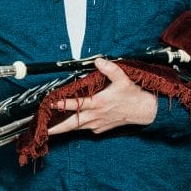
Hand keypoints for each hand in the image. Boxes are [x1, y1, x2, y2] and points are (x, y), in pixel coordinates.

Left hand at [45, 58, 159, 135]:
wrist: (147, 111)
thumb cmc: (134, 96)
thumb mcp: (123, 79)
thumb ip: (110, 69)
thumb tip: (99, 61)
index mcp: (98, 103)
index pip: (75, 104)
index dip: (61, 104)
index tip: (49, 103)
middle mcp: (95, 115)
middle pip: (72, 124)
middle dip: (56, 128)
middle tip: (44, 130)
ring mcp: (98, 124)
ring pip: (78, 128)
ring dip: (65, 128)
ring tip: (52, 129)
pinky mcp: (102, 128)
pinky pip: (87, 128)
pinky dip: (79, 127)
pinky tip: (74, 124)